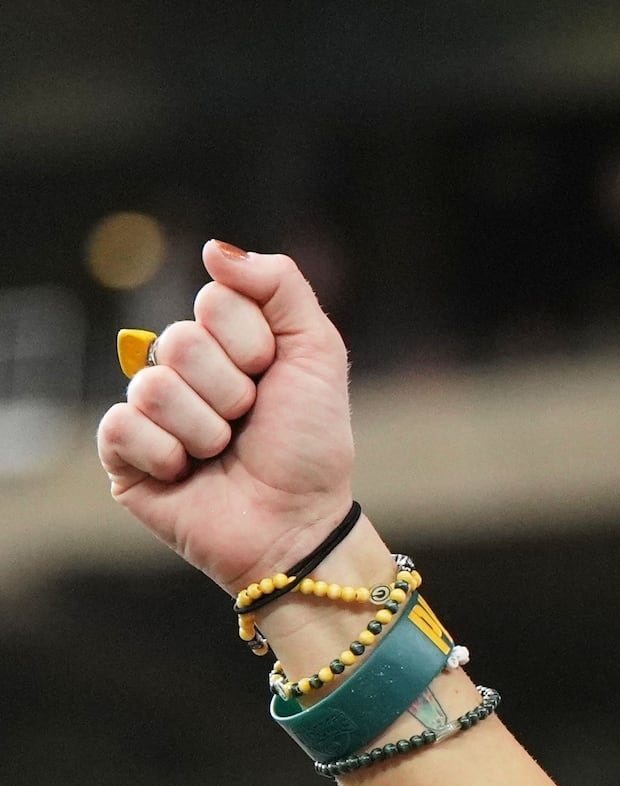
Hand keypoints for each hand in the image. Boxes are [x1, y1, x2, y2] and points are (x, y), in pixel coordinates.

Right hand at [96, 243, 356, 591]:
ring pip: (154, 387)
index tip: (275, 378)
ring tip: (225, 452)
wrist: (299, 523)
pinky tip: (189, 472)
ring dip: (207, 428)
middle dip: (233, 391)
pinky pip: (123, 426)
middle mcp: (180, 368)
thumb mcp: (318, 353)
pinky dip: (167, 454)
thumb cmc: (311, 445)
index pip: (215, 301)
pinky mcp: (122, 454)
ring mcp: (148, 410)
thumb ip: (281, 286)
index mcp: (222, 339)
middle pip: (181, 341)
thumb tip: (213, 249)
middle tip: (250, 422)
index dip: (254, 344)